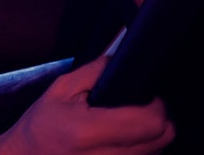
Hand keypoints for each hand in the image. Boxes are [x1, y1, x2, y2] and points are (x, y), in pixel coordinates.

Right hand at [0, 56, 174, 154]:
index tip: (143, 95)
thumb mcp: (60, 90)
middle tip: (140, 106)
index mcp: (90, 132)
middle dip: (159, 118)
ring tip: (129, 123)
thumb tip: (121, 59)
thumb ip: (93, 73)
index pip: (151, 121)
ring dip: (152, 134)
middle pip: (163, 137)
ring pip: (159, 150)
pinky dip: (143, 148)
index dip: (155, 104)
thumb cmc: (40, 125)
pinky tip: (123, 139)